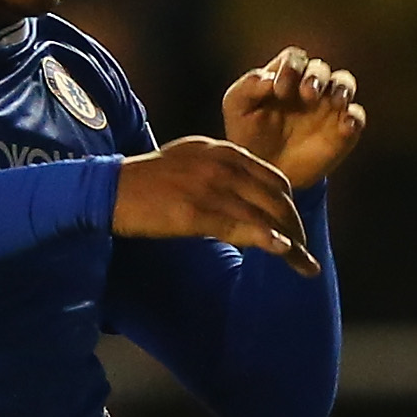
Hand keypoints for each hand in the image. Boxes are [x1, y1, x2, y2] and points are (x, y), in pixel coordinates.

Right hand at [111, 136, 318, 275]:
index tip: (294, 228)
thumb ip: (221, 173)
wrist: (111, 188)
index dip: (290, 205)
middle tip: (305, 253)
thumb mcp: (190, 162)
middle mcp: (222, 165)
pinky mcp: (196, 211)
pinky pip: (241, 227)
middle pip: (277, 198)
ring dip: (292, 242)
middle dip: (296, 227)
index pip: (274, 178)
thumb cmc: (148, 181)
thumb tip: (244, 198)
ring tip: (303, 265)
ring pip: (265, 215)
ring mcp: (210, 187)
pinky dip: (267, 240)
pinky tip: (283, 252)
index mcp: (223, 151)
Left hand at [222, 46, 366, 185]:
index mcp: (285, 76)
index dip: (290, 68)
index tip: (279, 91)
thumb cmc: (248, 134)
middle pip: (320, 68)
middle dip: (315, 77)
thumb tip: (267, 78)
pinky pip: (356, 117)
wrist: (265, 173)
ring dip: (342, 88)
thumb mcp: (238, 108)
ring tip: (336, 102)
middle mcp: (310, 86)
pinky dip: (354, 118)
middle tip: (307, 95)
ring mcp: (329, 107)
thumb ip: (248, 88)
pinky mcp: (343, 130)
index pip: (294, 59)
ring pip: (345, 83)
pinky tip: (345, 126)